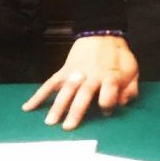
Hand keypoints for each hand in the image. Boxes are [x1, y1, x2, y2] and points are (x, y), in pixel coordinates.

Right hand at [22, 35, 138, 129]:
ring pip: (66, 90)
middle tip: (69, 126)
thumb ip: (130, 88)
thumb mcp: (131, 69)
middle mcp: (92, 75)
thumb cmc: (118, 57)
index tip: (106, 111)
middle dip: (77, 109)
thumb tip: (123, 103)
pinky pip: (50, 83)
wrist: (103, 34)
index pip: (109, 93)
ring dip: (58, 105)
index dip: (108, 103)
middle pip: (84, 93)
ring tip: (50, 122)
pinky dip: (38, 94)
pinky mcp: (65, 70)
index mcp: (110, 76)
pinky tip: (27, 107)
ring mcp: (76, 73)